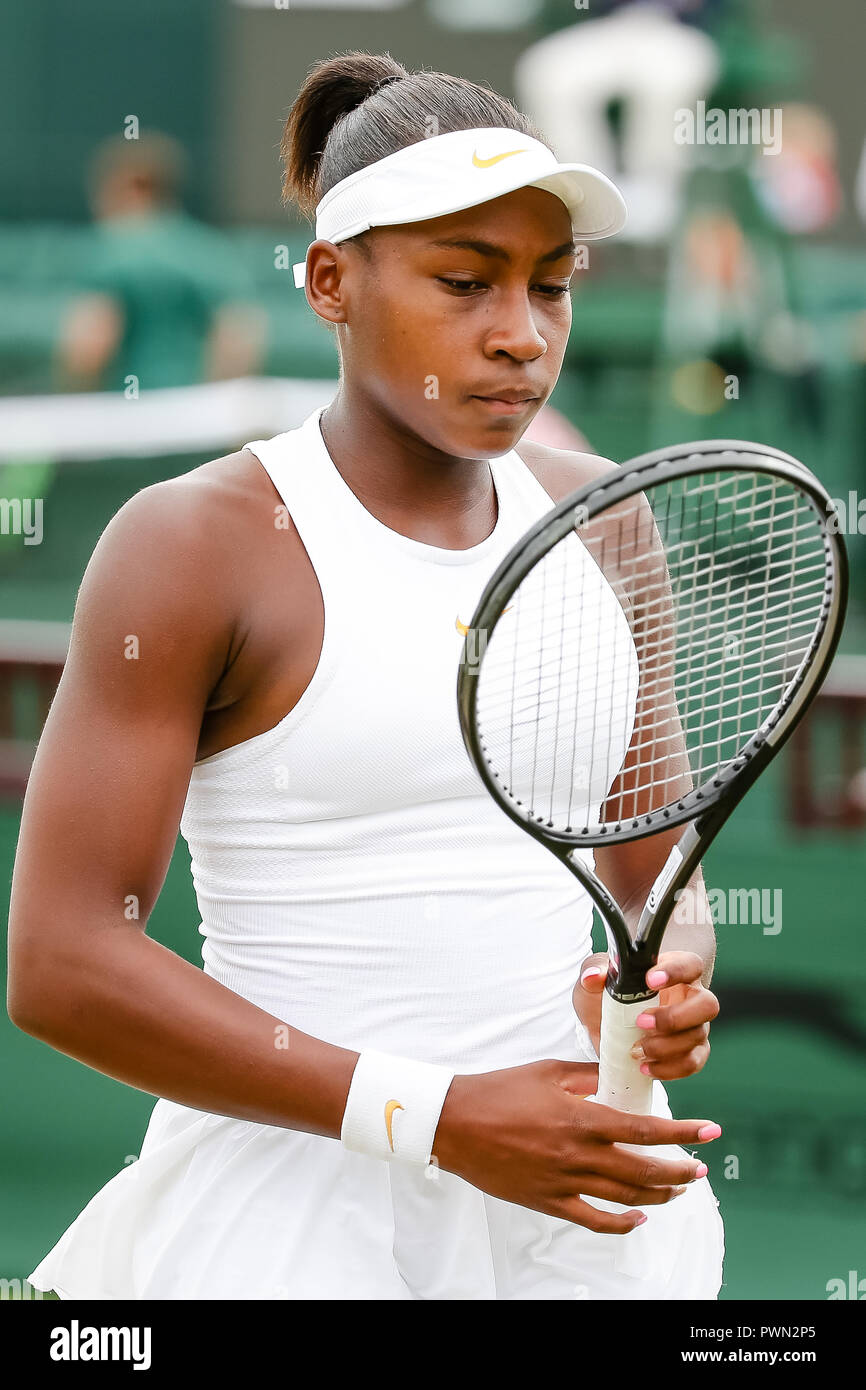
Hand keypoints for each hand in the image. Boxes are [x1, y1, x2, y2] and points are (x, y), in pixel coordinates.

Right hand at [432, 1060, 721, 1232]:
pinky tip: (638, 1216)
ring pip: (625, 1197)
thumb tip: (617, 1074)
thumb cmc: (499, 1091)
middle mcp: (579, 1155)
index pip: (645, 1131)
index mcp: (582, 1119)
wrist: (456, 1122)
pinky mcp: (548, 1201)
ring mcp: (564, 1183)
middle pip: (643, 1170)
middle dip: (678, 1171)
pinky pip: (594, 1220)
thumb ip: (588, 1074)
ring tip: (677, 1190)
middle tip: (698, 1168)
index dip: (682, 1134)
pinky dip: (621, 1222)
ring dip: (658, 1195)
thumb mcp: (548, 1071)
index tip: (709, 1132)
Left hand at [573, 950, 718, 1080]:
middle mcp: (690, 997)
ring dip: (666, 1046)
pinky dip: (669, 1069)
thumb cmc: (605, 995)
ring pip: (698, 1036)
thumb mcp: (595, 980)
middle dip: (675, 1017)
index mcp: (673, 970)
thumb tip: (593, 976)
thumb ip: (593, 971)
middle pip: (707, 1004)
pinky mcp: (691, 1052)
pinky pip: (692, 1063)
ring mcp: (695, 1026)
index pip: (689, 964)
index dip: (676, 972)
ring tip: (635, 1049)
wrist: (603, 1028)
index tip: (650, 980)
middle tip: (641, 1022)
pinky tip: (645, 1067)